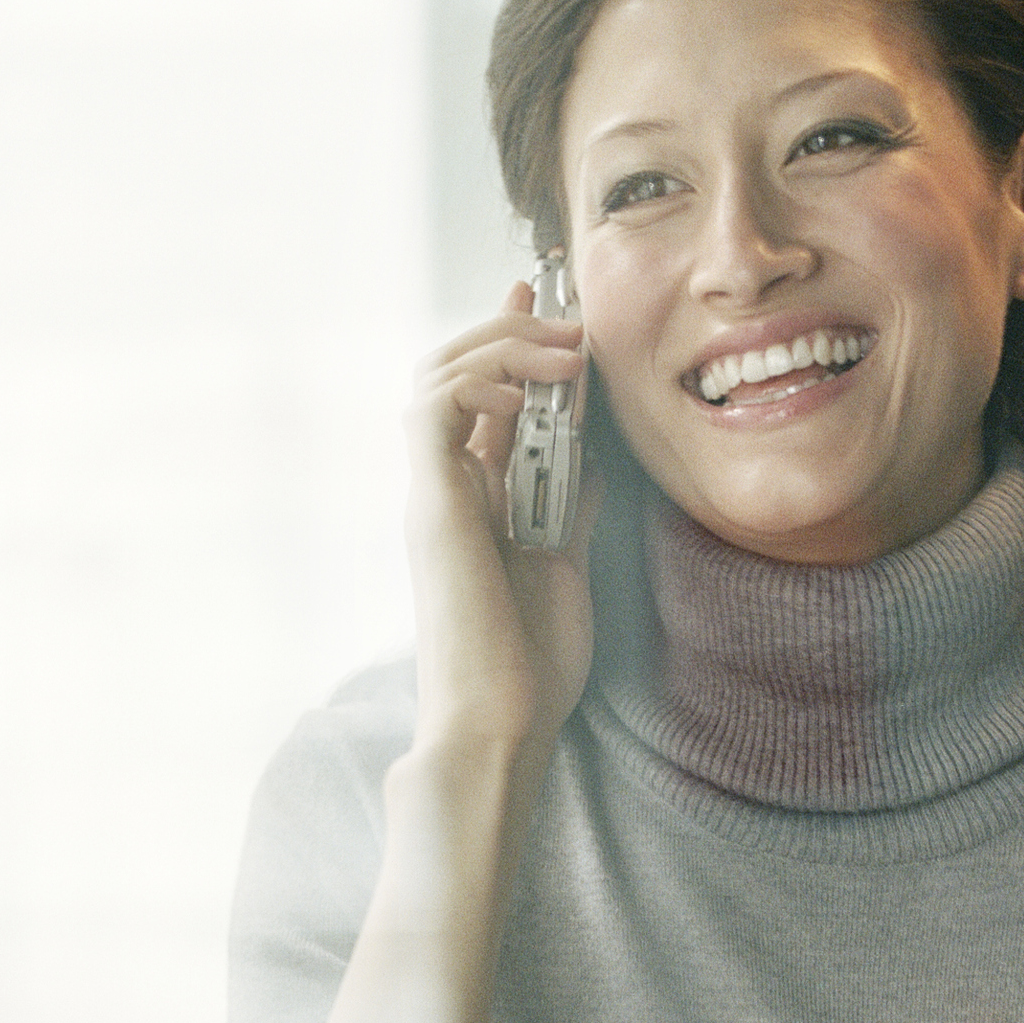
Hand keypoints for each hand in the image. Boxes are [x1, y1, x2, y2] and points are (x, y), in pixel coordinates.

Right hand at [405, 280, 601, 753]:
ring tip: (566, 350)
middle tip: (568, 318)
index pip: (483, 398)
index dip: (510, 342)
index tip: (550, 303)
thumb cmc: (530, 664)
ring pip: (437, 374)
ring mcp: (433, 491)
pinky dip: (479, 380)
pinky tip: (530, 390)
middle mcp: (446, 487)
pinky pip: (433, 408)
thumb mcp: (567, 566)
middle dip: (509, 329)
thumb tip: (593, 462)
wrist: (501, 719)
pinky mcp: (430, 500)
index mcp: (476, 500)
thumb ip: (571, 511)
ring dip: (504, 346)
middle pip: (453, 372)